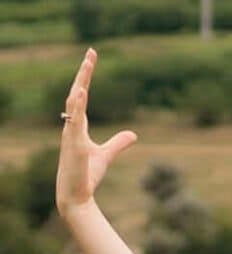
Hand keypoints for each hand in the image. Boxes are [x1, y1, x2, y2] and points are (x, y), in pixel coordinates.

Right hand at [55, 48, 137, 219]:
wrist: (76, 196)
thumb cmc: (86, 175)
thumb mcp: (106, 155)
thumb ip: (118, 143)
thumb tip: (134, 134)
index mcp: (77, 125)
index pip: (81, 96)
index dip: (86, 77)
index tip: (92, 58)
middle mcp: (71, 125)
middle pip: (76, 93)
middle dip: (84, 73)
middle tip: (91, 53)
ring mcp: (71, 134)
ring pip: (74, 104)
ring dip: (80, 84)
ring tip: (88, 65)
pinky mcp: (75, 145)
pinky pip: (74, 121)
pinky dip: (77, 106)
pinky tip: (82, 92)